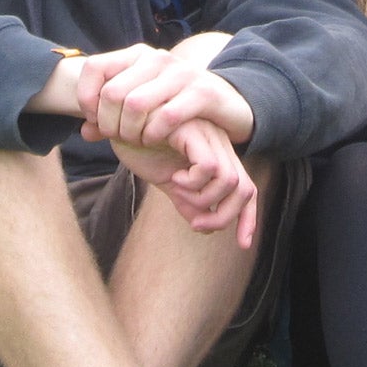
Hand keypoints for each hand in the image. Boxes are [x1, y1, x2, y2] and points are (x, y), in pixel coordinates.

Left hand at [77, 41, 253, 147]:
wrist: (227, 102)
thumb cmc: (175, 105)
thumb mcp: (142, 106)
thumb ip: (111, 117)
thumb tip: (84, 132)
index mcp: (138, 55)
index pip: (94, 67)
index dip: (86, 97)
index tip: (94, 119)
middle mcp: (157, 58)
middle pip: (112, 92)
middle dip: (109, 123)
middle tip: (118, 137)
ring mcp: (181, 73)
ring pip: (136, 105)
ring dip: (130, 132)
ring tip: (136, 140)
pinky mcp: (201, 92)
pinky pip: (165, 117)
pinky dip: (153, 135)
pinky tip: (153, 140)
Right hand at [111, 117, 258, 247]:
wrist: (117, 122)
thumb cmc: (142, 148)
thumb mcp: (168, 180)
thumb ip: (188, 200)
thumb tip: (205, 226)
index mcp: (218, 156)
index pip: (247, 190)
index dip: (248, 218)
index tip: (242, 243)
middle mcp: (219, 145)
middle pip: (244, 190)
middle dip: (223, 217)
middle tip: (194, 224)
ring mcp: (209, 136)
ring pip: (228, 181)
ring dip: (202, 198)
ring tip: (176, 191)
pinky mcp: (193, 131)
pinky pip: (209, 167)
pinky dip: (193, 182)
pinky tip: (173, 178)